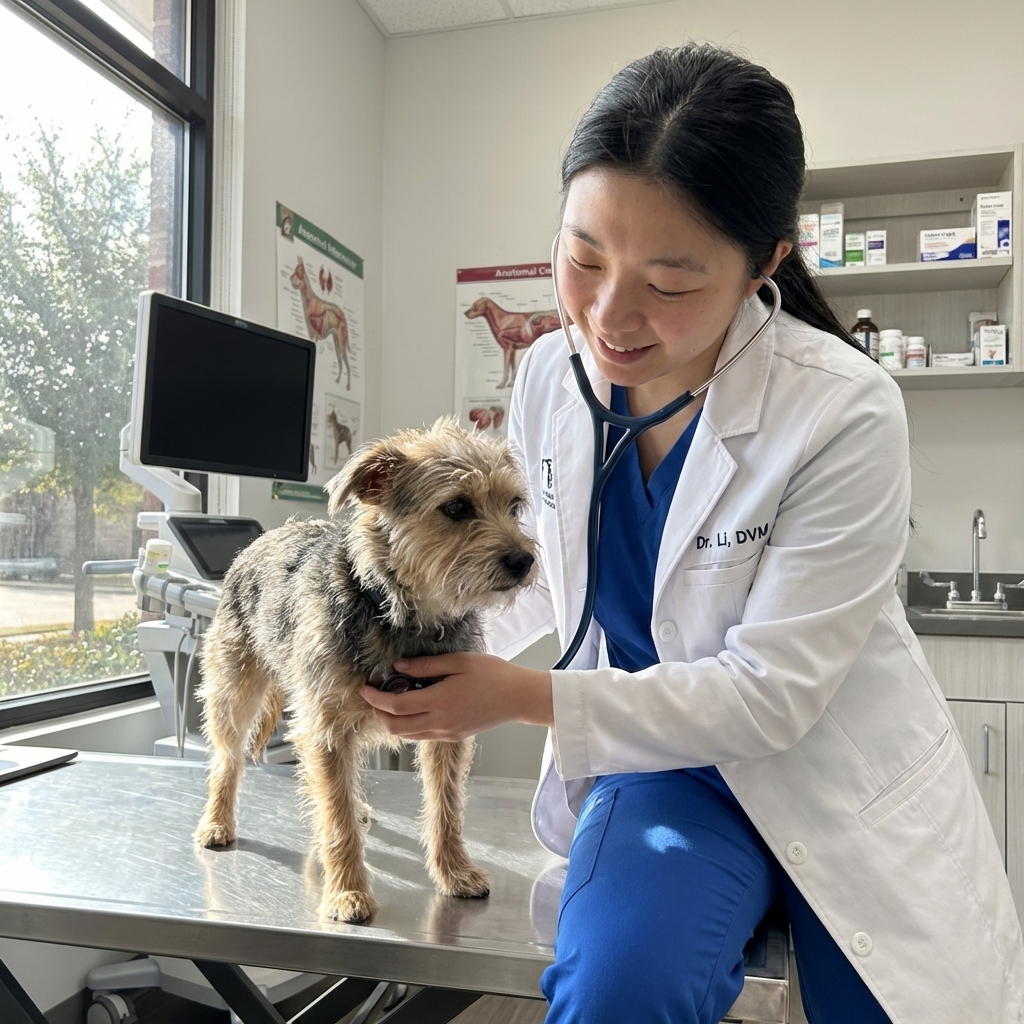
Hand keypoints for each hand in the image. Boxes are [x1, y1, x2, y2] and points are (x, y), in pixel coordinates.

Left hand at [361, 653, 552, 741]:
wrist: (517, 697)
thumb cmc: (492, 674)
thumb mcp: (458, 662)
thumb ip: (426, 665)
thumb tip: (398, 666)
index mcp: (439, 702)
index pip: (394, 706)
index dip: (374, 698)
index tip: (365, 686)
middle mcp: (439, 723)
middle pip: (395, 727)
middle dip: (378, 712)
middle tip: (375, 693)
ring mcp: (446, 733)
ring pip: (407, 735)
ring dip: (393, 720)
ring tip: (393, 698)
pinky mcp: (453, 736)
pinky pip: (421, 735)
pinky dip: (409, 724)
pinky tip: (415, 705)